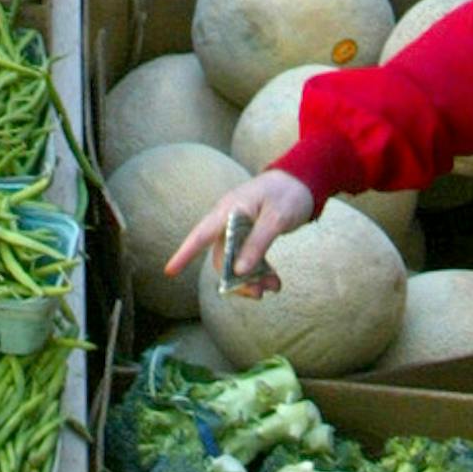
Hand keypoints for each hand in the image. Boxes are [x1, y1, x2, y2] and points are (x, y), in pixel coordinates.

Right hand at [161, 169, 312, 286]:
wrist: (303, 179)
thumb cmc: (287, 193)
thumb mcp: (276, 218)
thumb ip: (257, 243)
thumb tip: (238, 270)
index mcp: (229, 209)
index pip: (201, 233)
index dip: (185, 253)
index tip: (169, 271)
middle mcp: (229, 220)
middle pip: (222, 258)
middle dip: (236, 280)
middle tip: (260, 292)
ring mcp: (239, 228)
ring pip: (235, 263)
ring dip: (251, 279)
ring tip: (273, 286)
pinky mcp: (250, 235)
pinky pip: (248, 260)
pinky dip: (260, 273)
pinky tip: (275, 281)